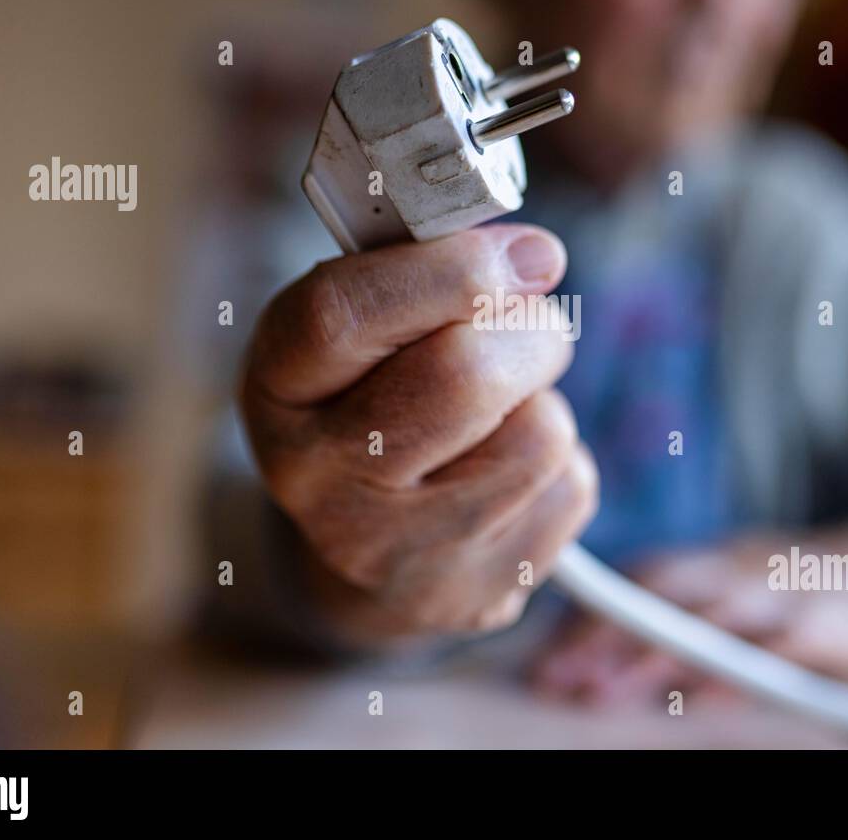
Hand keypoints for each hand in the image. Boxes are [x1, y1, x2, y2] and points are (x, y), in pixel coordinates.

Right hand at [242, 224, 597, 642]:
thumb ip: (421, 273)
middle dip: (528, 331)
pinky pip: (569, 488)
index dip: (450, 269)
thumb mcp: (363, 327)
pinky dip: (560, 463)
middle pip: (462, 376)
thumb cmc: (376, 402)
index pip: (342, 315)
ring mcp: (398, 552)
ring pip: (539, 433)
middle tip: (531, 323)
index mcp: (278, 389)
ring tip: (505, 409)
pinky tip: (508, 473)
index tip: (525, 253)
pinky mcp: (475, 594)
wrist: (371, 549)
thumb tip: (533, 257)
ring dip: (546, 399)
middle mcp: (321, 482)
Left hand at [533, 508, 847, 704]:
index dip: (590, 614)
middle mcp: (749, 568)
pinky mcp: (843, 624)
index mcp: (726, 563)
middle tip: (552, 679)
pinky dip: (741, 670)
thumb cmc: (834, 591)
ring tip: (602, 692)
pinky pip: (784, 647)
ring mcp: (794, 592)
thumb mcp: (764, 591)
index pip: (643, 577)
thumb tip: (613, 659)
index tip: (541, 657)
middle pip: (663, 591)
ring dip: (652, 653)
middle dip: (602, 634)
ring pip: (712, 617)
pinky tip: (703, 697)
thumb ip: (704, 611)